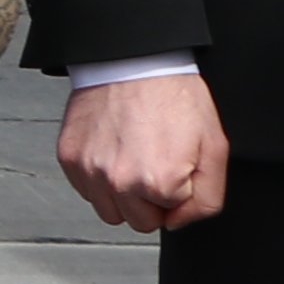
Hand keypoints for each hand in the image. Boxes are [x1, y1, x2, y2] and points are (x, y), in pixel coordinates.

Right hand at [59, 72, 230, 233]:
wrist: (133, 62)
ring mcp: (90, 171)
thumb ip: (207, 199)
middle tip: (155, 163)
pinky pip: (86, 189)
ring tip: (132, 159)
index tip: (176, 164)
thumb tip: (177, 222)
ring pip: (108, 211)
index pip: (169, 218)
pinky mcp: (69, 158)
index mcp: (159, 183)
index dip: (177, 192)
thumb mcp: (214, 148)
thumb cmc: (175, 98)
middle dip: (149, 201)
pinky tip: (113, 149)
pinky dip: (99, 177)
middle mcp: (119, 183)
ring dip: (122, 194)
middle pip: (137, 221)